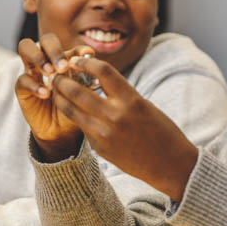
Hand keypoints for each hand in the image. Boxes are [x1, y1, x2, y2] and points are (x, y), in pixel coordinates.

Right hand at [15, 33, 92, 160]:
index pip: (71, 47)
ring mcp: (34, 71)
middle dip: (55, 49)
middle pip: (47, 40)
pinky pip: (23, 79)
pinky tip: (45, 94)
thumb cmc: (77, 111)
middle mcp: (50, 61)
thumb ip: (88, 81)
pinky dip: (34, 85)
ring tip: (50, 72)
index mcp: (68, 61)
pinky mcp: (23, 87)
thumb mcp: (85, 96)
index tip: (87, 57)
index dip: (79, 49)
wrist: (62, 132)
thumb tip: (95, 66)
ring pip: (26, 47)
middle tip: (63, 67)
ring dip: (39, 57)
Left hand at [48, 56, 198, 200]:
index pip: (102, 71)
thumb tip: (96, 83)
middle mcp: (115, 116)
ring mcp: (104, 134)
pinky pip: (82, 128)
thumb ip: (120, 95)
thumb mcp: (144, 106)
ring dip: (60, 99)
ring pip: (71, 110)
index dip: (85, 62)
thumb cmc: (161, 131)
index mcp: (131, 100)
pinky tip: (74, 112)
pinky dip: (76, 118)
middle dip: (62, 81)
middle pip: (76, 90)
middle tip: (56, 75)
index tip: (78, 60)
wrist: (170, 165)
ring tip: (56, 92)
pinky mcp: (99, 148)